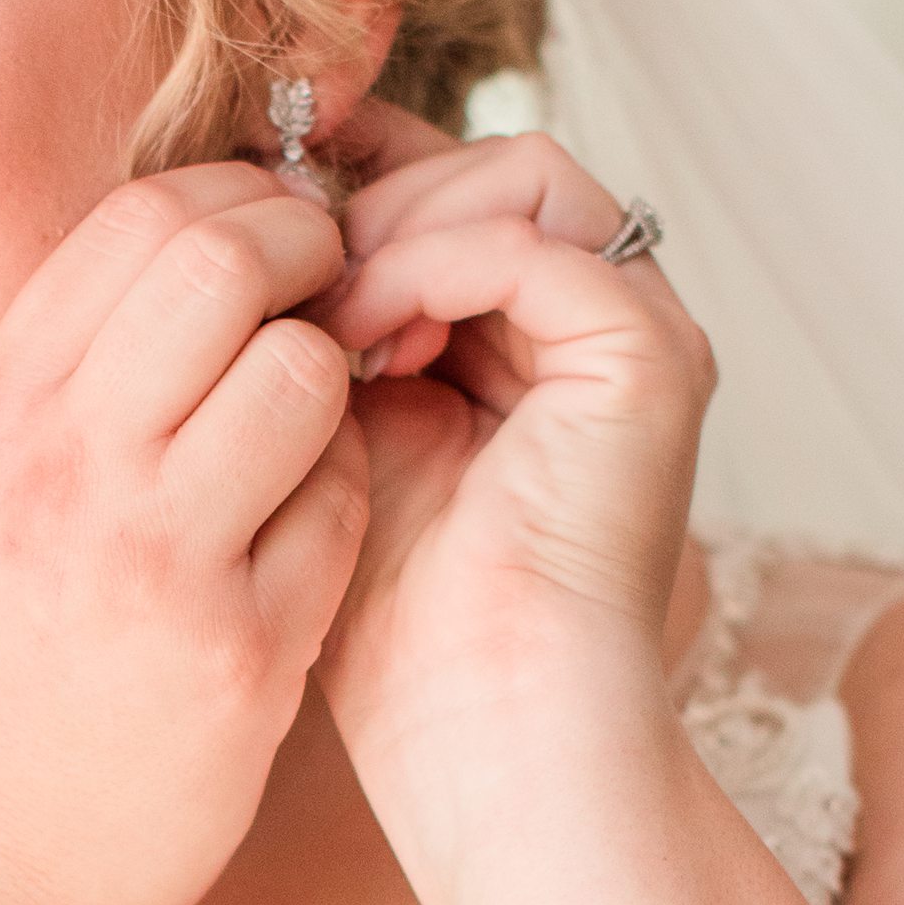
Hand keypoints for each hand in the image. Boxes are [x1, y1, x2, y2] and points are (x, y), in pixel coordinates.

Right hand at [0, 165, 367, 904]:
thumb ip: (73, 374)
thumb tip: (198, 244)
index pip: (141, 214)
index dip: (240, 200)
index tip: (277, 244)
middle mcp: (61, 464)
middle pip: (226, 257)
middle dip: (310, 254)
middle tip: (335, 301)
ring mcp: (150, 556)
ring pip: (303, 371)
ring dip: (336, 381)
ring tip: (314, 429)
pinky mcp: (235, 648)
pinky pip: (339, 504)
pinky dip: (344, 498)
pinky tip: (308, 536)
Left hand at [313, 115, 713, 848]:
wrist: (482, 738)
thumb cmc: (399, 626)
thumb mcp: (341, 436)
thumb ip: (330, 330)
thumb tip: (256, 215)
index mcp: (540, 344)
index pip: (456, 193)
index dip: (358, 176)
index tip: (252, 194)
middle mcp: (604, 328)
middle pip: (491, 166)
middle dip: (374, 196)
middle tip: (285, 266)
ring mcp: (641, 337)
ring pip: (520, 178)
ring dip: (401, 222)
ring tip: (323, 310)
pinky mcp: (651, 360)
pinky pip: (531, 243)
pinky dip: (432, 264)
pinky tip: (363, 335)